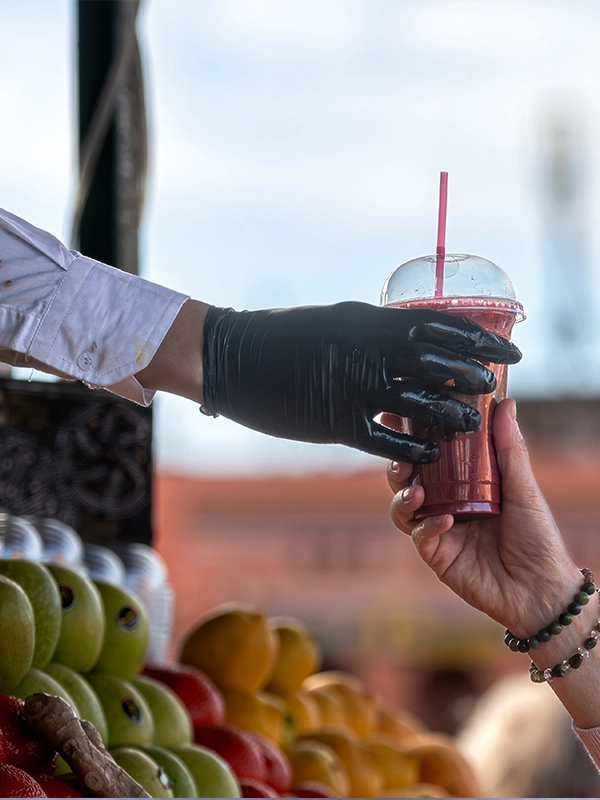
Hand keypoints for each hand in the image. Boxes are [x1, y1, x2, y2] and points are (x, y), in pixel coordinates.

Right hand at [201, 301, 520, 462]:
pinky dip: (413, 449)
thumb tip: (409, 336)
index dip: (479, 338)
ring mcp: (353, 389)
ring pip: (420, 406)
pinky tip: (431, 455)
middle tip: (495, 385)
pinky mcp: (335, 423)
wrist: (233, 357)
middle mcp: (369, 353)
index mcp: (371, 323)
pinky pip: (385, 440)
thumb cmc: (283, 335)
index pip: (440, 326)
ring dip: (452, 415)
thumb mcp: (335, 322)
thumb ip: (374, 332)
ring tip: (474, 423)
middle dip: (474, 375)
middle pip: (439, 365)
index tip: (507, 347)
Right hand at [386, 398, 580, 635]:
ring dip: (403, 497)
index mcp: (463, 486)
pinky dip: (427, 526)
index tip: (397, 417)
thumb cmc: (538, 538)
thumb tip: (505, 403)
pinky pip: (420, 537)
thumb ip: (509, 448)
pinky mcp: (438, 557)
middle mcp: (446, 505)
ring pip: (402, 509)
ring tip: (417, 490)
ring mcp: (439, 532)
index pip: (430, 456)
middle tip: (402, 458)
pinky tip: (443, 520)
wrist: (542, 590)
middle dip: (397, 467)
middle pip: (406, 481)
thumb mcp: (524, 487)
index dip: (410, 438)